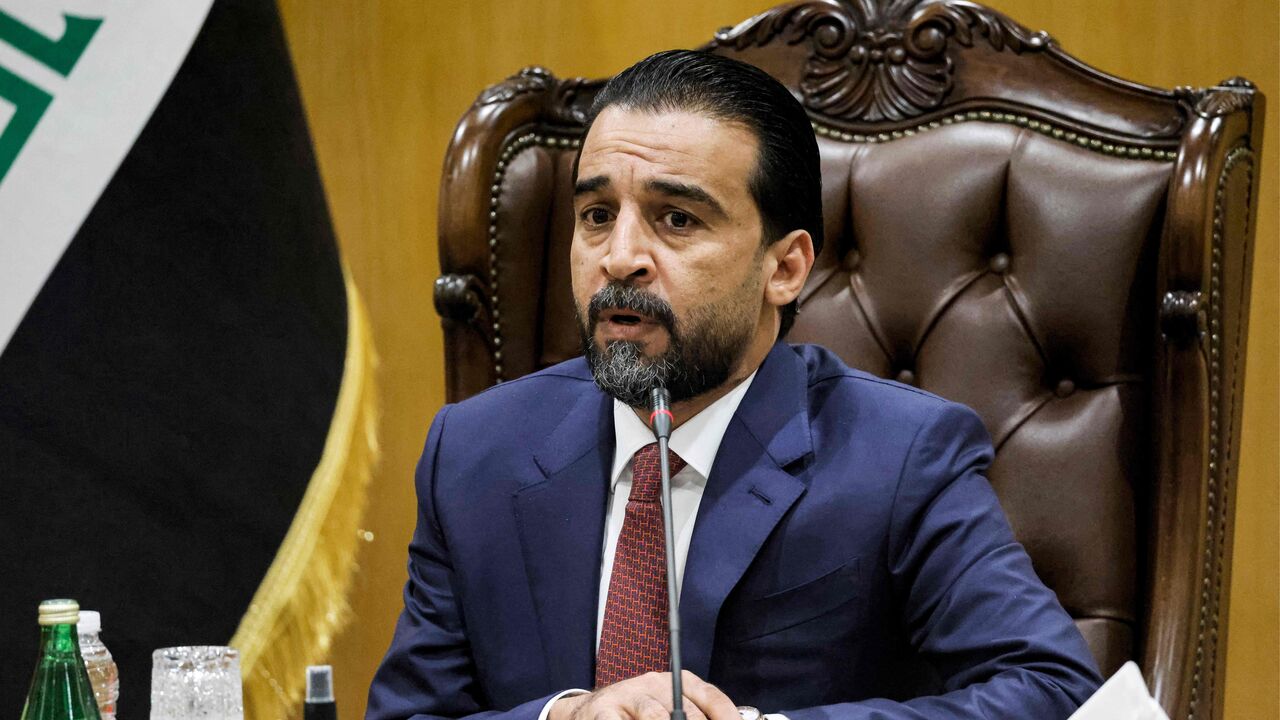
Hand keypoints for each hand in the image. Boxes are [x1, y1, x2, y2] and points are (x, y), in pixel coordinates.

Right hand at [550, 671, 738, 719]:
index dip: (726, 716)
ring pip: (656, 717)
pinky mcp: (604, 713)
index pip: (710, 696)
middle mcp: (654, 684)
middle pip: (686, 712)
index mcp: (676, 682)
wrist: (590, 711)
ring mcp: (628, 697)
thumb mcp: (668, 709)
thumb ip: (695, 714)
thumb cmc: (637, 714)